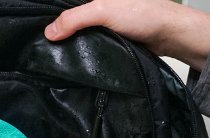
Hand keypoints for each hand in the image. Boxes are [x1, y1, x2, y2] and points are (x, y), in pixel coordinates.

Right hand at [45, 0, 209, 70]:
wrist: (169, 35)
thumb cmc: (143, 15)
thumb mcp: (103, 11)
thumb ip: (75, 19)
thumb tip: (49, 32)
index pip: (65, 6)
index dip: (52, 18)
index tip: (40, 32)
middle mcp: (97, 7)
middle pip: (70, 20)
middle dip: (59, 32)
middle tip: (45, 47)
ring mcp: (102, 24)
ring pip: (79, 34)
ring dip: (71, 45)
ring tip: (57, 56)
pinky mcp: (109, 39)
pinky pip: (89, 45)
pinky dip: (83, 52)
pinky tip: (76, 60)